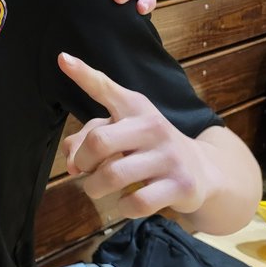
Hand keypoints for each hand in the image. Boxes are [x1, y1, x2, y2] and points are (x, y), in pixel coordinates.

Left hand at [59, 52, 207, 218]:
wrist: (203, 171)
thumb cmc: (148, 147)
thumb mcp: (122, 132)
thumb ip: (87, 139)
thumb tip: (71, 163)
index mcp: (134, 107)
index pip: (105, 87)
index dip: (83, 74)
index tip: (62, 59)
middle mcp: (152, 126)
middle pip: (99, 142)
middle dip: (82, 161)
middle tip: (84, 169)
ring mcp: (168, 156)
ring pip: (113, 175)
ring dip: (95, 187)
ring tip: (98, 187)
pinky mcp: (180, 186)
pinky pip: (136, 202)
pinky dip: (122, 207)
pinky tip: (125, 202)